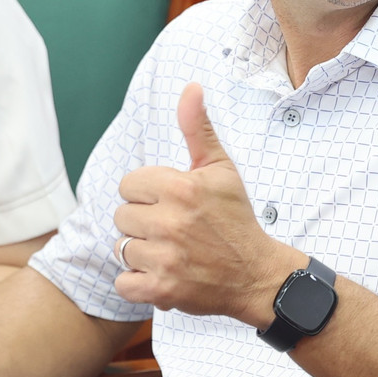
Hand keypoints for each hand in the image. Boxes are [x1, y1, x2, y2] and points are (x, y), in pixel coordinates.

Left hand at [112, 83, 302, 324]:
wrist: (257, 274)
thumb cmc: (235, 218)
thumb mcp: (220, 168)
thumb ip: (197, 128)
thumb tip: (191, 87)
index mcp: (180, 187)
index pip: (128, 185)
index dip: (147, 194)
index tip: (171, 203)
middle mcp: (170, 221)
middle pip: (121, 216)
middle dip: (142, 222)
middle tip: (172, 229)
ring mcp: (166, 258)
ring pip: (121, 248)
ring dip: (141, 252)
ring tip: (169, 252)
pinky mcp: (162, 290)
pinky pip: (123, 282)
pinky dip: (137, 282)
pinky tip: (161, 274)